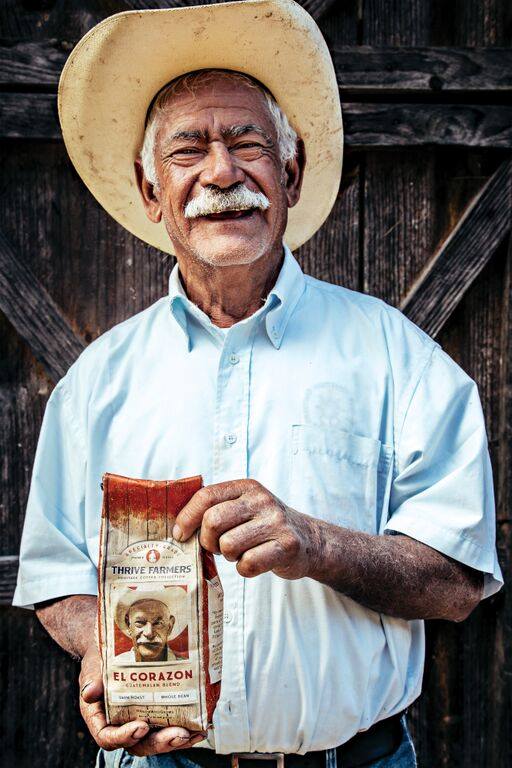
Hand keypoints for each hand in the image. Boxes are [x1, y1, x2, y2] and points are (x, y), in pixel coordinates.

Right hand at [79, 643, 204, 755]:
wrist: (112, 648)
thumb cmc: (100, 660)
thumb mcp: (93, 666)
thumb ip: (92, 679)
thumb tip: (90, 692)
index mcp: (100, 718)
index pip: (108, 737)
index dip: (124, 737)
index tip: (141, 726)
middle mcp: (120, 725)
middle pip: (138, 744)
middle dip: (159, 743)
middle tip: (178, 734)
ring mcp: (139, 721)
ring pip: (155, 740)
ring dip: (176, 741)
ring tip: (195, 734)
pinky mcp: (154, 715)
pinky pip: (167, 728)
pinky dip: (184, 730)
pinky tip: (200, 726)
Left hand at [173, 479, 318, 578]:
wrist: (310, 540)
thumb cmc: (264, 526)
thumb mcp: (244, 507)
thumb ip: (215, 508)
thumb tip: (176, 526)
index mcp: (246, 487)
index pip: (206, 495)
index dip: (187, 517)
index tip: (180, 534)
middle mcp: (262, 500)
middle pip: (213, 521)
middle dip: (208, 541)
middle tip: (217, 547)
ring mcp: (276, 522)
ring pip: (228, 546)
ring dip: (229, 556)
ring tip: (241, 552)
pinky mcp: (287, 546)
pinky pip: (247, 564)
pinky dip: (244, 569)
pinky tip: (254, 562)